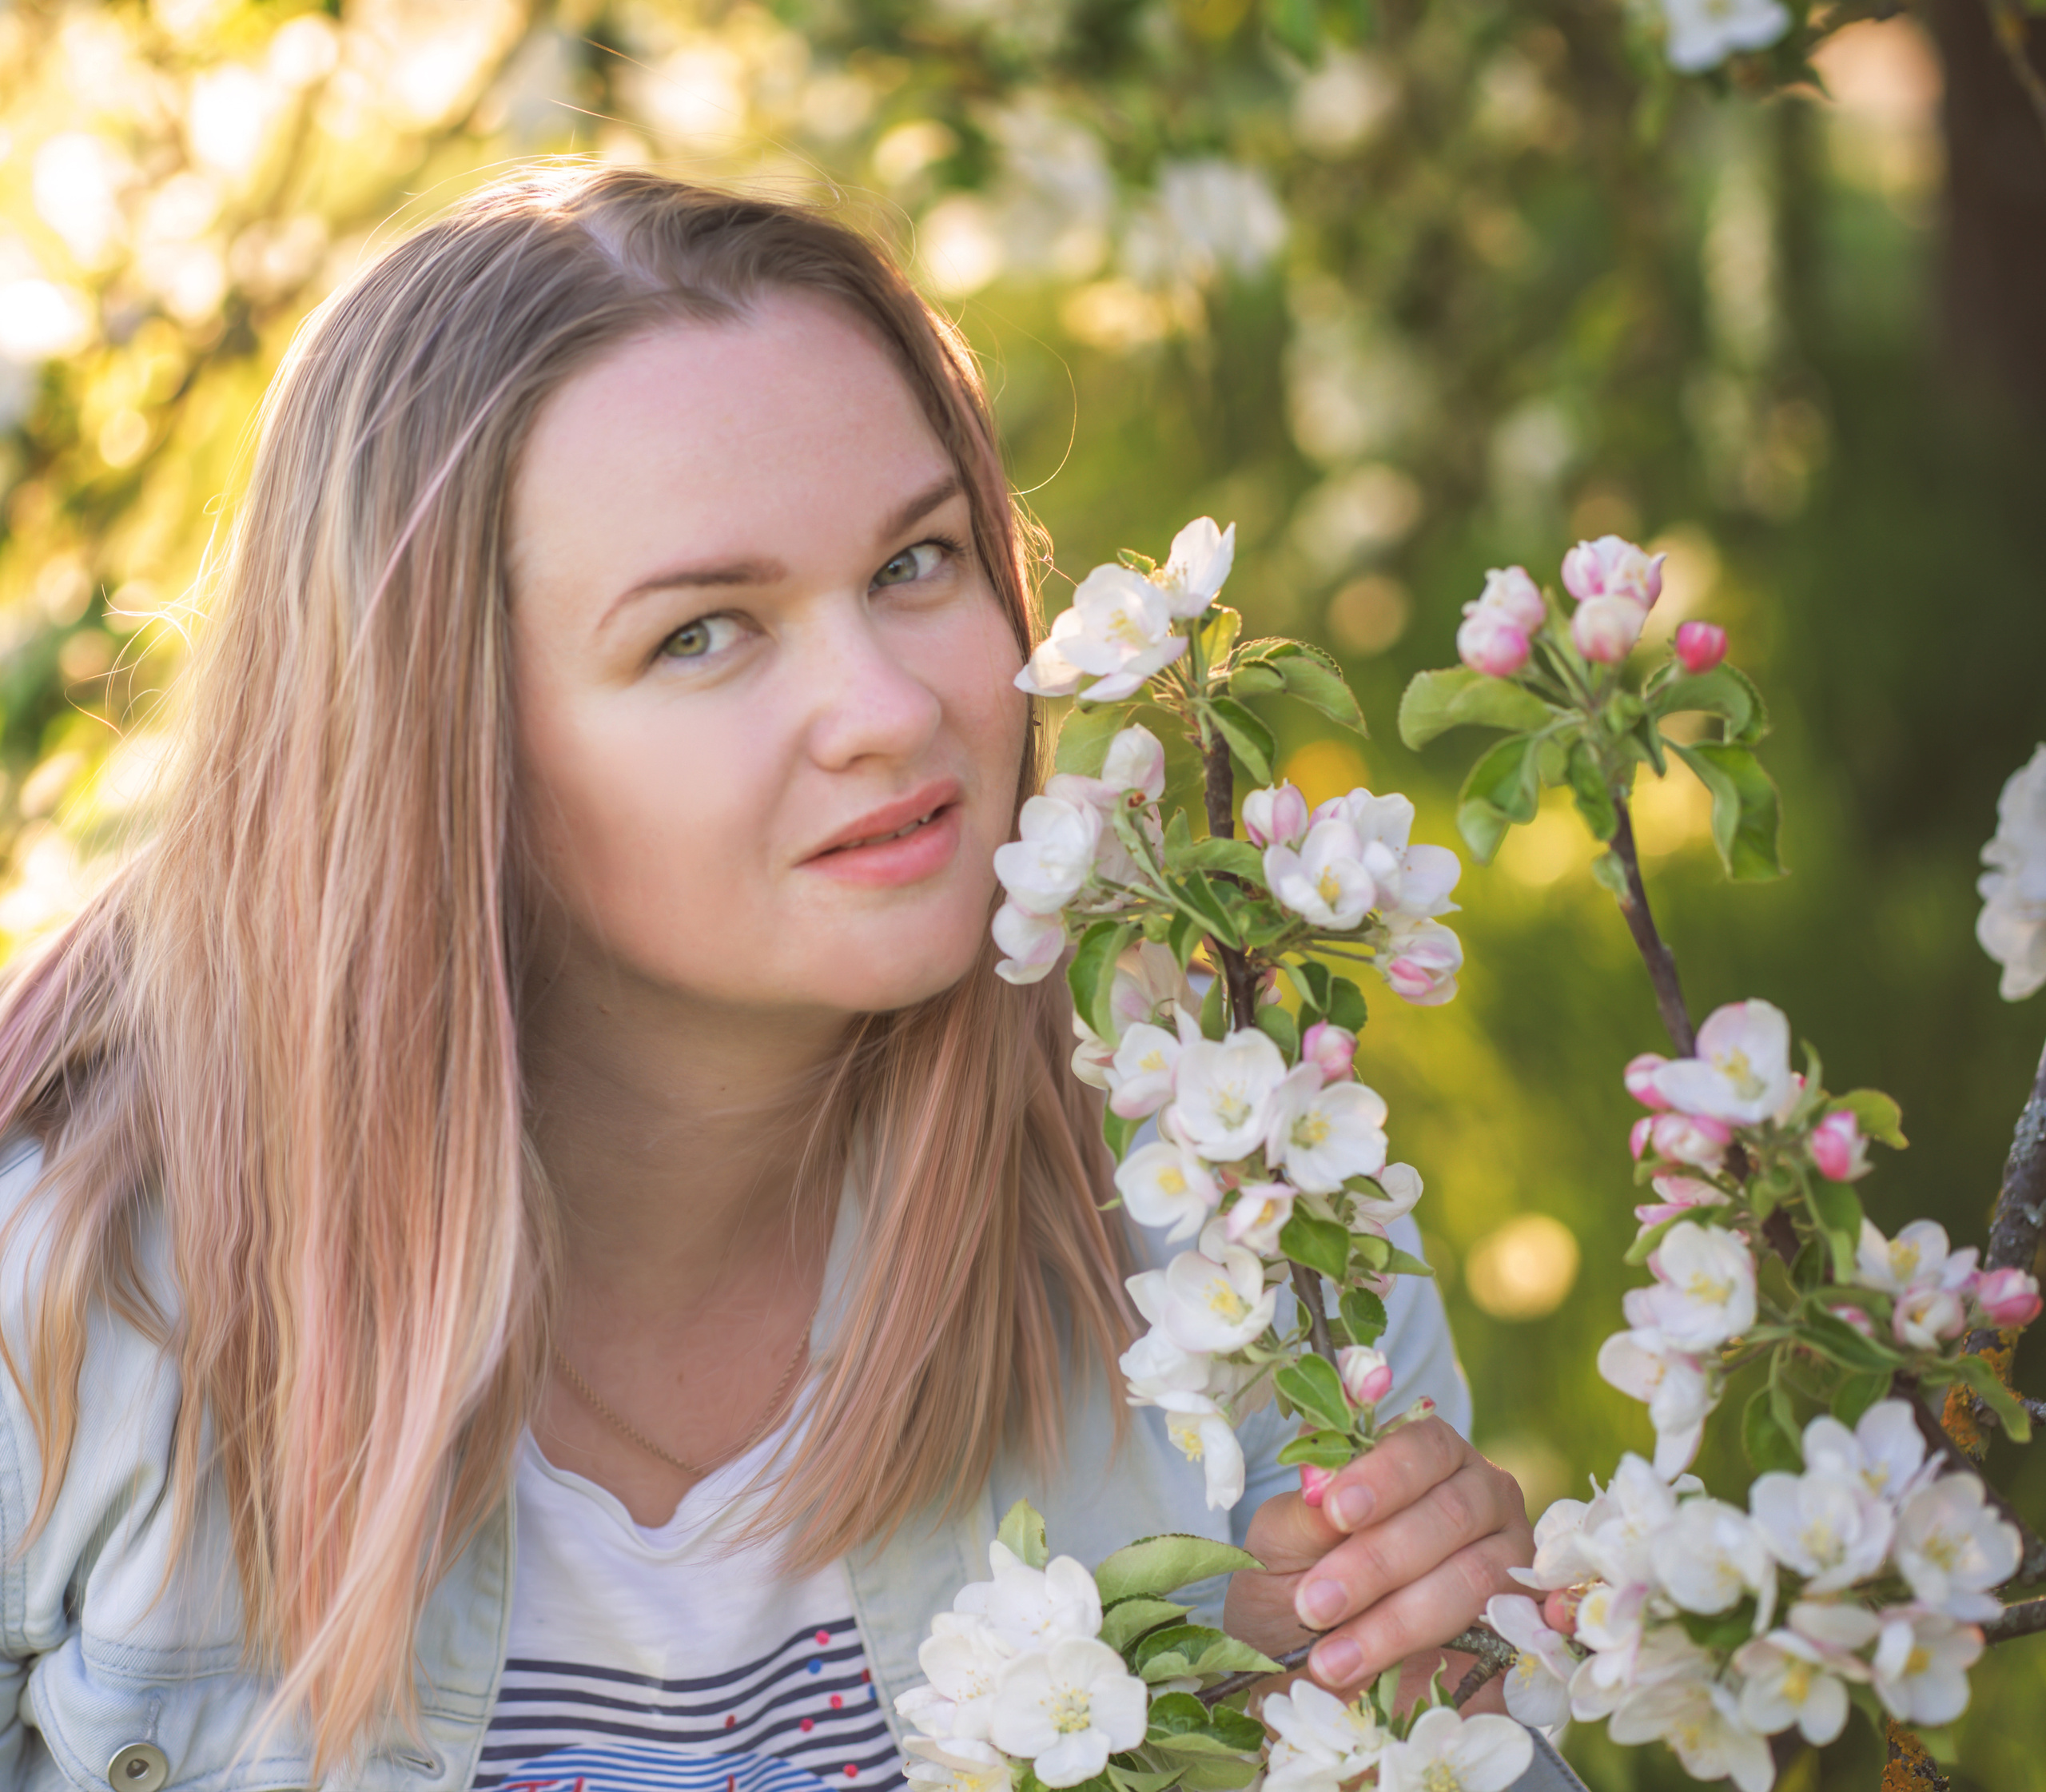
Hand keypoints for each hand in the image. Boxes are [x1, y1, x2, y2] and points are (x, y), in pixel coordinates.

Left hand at [1221, 1416, 1532, 1698]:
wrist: (1319, 1650)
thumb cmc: (1303, 1569)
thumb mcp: (1286, 1538)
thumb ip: (1305, 1514)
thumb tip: (1322, 1490)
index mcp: (1430, 1453)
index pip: (1424, 1446)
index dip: (1383, 1476)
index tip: (1335, 1510)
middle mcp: (1482, 1494)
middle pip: (1450, 1514)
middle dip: (1376, 1561)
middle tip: (1313, 1604)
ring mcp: (1510, 1557)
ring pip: (1472, 1577)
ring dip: (1395, 1621)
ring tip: (1329, 1658)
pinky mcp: (1518, 1623)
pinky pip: (1491, 1633)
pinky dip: (1428, 1652)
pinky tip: (1375, 1670)